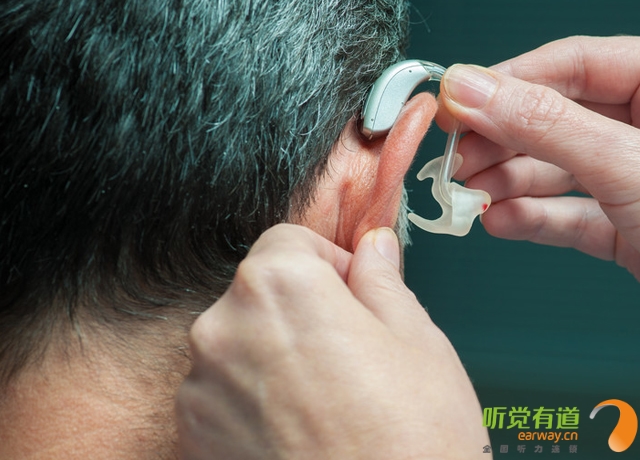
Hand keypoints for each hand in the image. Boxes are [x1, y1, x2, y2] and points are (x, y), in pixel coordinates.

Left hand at [176, 224, 488, 459]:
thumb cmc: (411, 442)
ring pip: (241, 341)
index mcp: (279, 285)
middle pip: (261, 291)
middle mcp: (224, 327)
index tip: (351, 296)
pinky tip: (297, 429)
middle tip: (347, 352)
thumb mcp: (417, 340)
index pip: (289, 242)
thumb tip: (373, 248)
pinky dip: (252, 398)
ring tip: (325, 399)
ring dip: (274, 354)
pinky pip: (222, 391)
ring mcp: (201, 385)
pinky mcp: (192, 435)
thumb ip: (382, 280)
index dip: (329, 265)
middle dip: (301, 308)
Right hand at [437, 36, 639, 279]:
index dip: (506, 83)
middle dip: (499, 142)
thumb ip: (545, 124)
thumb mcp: (629, 165)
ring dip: (506, 184)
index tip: (457, 103)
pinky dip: (531, 219)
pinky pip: (571, 215)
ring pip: (557, 170)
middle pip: (555, 119)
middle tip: (454, 159)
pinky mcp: (630, 228)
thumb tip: (473, 90)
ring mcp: (639, 181)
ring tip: (469, 196)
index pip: (573, 64)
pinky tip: (500, 221)